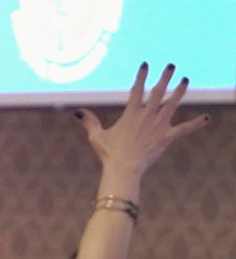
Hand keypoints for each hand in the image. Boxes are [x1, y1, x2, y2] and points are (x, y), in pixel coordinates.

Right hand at [77, 64, 208, 176]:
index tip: (145, 65)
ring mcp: (158, 125)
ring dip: (180, 91)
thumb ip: (89, 122)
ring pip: (173, 104)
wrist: (123, 168)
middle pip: (158, 92)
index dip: (141, 76)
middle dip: (165, 77)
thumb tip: (77, 111)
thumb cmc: (109, 154)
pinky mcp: (167, 137)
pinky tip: (207, 119)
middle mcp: (147, 116)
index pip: (137, 89)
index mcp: (131, 114)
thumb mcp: (96, 137)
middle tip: (171, 65)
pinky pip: (184, 129)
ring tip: (185, 80)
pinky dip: (196, 124)